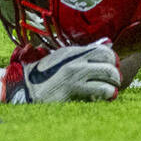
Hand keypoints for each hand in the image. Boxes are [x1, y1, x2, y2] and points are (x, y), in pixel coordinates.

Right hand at [2, 41, 119, 102]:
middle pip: (109, 64)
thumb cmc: (44, 74)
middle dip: (115, 75)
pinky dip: (104, 96)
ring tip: (109, 93)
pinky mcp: (73, 90)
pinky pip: (99, 92)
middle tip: (113, 82)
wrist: (25, 88)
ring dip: (112, 88)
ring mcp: (75, 76)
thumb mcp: (61, 58)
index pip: (103, 50)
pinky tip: (99, 99)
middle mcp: (75, 61)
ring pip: (108, 79)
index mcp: (72, 52)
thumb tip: (109, 42)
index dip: (112, 59)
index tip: (111, 66)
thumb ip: (83, 52)